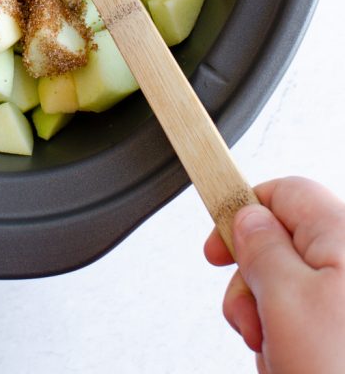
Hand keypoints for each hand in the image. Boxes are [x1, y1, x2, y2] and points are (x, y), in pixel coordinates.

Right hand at [205, 177, 344, 373]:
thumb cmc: (342, 373)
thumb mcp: (286, 303)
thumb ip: (261, 248)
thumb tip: (247, 217)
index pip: (284, 193)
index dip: (242, 215)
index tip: (216, 252)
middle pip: (284, 246)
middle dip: (254, 286)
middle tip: (252, 325)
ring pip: (293, 292)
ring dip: (272, 326)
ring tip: (283, 361)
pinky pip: (312, 326)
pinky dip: (294, 349)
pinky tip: (295, 369)